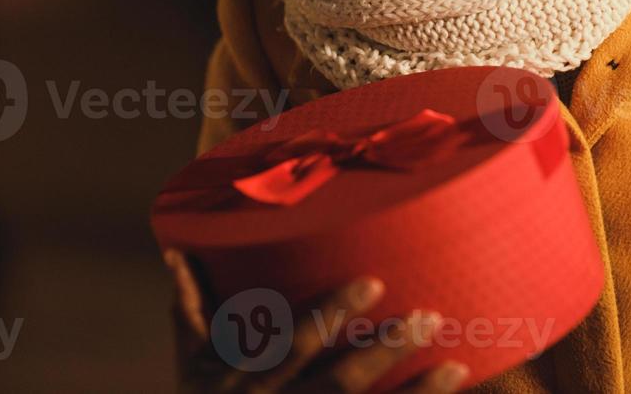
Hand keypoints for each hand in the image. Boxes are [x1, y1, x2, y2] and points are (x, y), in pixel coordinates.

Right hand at [165, 249, 469, 393]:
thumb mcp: (189, 366)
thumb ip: (190, 311)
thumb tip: (175, 250)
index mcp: (239, 380)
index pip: (289, 344)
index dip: (329, 316)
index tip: (374, 281)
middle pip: (336, 383)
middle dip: (382, 352)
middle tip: (428, 317)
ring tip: (455, 366)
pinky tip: (450, 391)